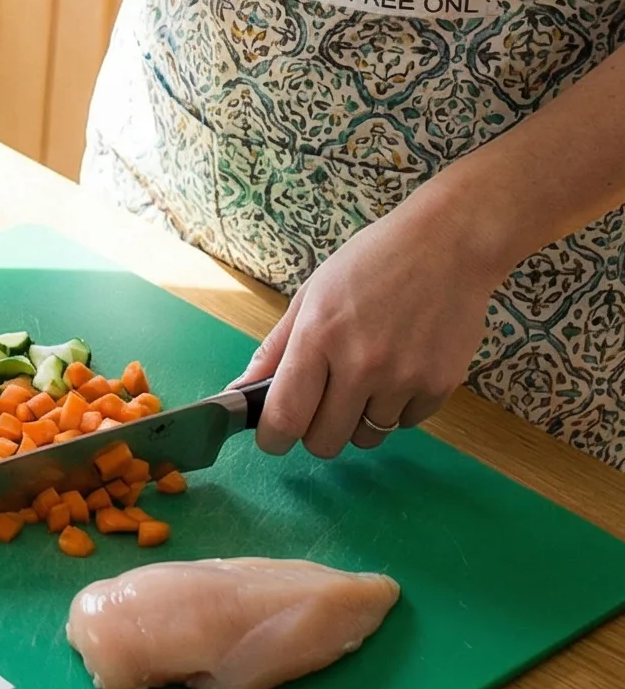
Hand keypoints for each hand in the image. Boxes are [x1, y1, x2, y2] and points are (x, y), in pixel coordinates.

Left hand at [232, 185, 506, 458]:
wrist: (446, 247)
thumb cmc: (370, 263)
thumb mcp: (311, 295)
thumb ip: (276, 349)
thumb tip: (242, 390)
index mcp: (318, 337)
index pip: (286, 416)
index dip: (273, 438)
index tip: (272, 438)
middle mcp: (360, 365)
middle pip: (325, 441)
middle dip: (314, 433)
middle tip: (318, 409)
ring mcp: (404, 378)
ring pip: (366, 437)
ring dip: (357, 421)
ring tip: (363, 381)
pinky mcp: (440, 386)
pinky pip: (405, 424)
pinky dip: (395, 410)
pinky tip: (398, 372)